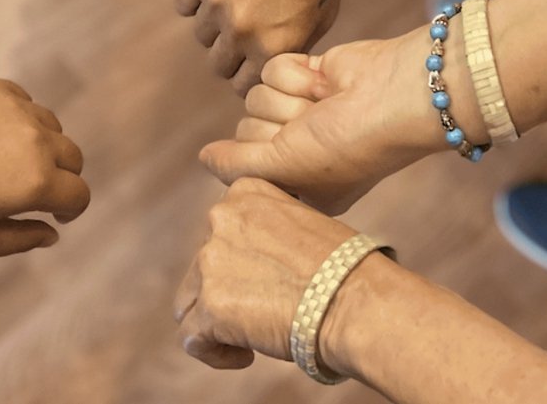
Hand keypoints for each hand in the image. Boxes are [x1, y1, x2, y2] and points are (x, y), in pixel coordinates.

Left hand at [0, 77, 90, 255]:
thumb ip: (20, 239)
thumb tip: (51, 234)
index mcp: (37, 182)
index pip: (79, 194)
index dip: (72, 210)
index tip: (55, 216)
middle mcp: (37, 141)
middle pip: (73, 157)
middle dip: (63, 177)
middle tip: (35, 189)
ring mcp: (18, 109)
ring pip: (52, 127)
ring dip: (45, 145)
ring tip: (13, 159)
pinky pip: (26, 103)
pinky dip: (22, 120)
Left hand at [175, 178, 392, 374]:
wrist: (356, 299)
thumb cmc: (346, 268)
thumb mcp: (303, 225)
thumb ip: (269, 234)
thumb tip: (256, 265)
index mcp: (246, 192)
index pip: (221, 230)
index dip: (239, 261)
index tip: (266, 280)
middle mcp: (221, 219)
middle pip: (202, 266)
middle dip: (226, 292)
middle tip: (263, 312)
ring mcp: (211, 262)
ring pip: (190, 302)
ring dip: (216, 321)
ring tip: (251, 338)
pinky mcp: (211, 307)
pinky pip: (191, 337)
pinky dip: (213, 351)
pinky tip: (245, 356)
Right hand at [178, 0, 351, 90]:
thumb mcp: (320, 17)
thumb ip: (291, 49)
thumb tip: (269, 71)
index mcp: (275, 48)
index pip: (246, 86)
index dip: (251, 75)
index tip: (254, 62)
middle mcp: (242, 33)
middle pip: (219, 65)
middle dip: (232, 56)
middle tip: (245, 36)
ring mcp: (216, 5)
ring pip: (202, 36)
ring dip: (216, 26)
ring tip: (237, 3)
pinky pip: (185, 4)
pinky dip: (197, 0)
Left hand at [200, 28, 458, 214]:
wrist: (392, 98)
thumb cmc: (345, 147)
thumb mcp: (284, 168)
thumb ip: (236, 165)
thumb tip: (203, 158)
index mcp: (301, 184)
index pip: (245, 167)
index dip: (266, 157)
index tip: (298, 161)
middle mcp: (302, 150)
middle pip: (248, 128)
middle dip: (281, 124)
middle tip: (317, 128)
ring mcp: (305, 111)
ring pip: (256, 95)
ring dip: (292, 98)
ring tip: (326, 105)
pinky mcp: (309, 75)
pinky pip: (273, 68)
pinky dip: (299, 74)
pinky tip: (328, 82)